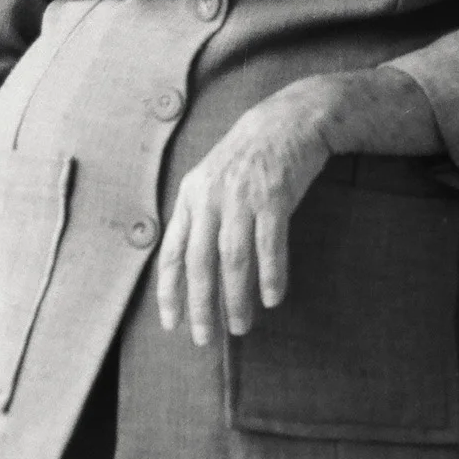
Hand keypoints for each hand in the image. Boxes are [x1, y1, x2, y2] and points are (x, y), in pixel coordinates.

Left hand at [156, 82, 333, 346]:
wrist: (288, 120)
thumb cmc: (248, 158)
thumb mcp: (212, 181)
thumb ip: (199, 219)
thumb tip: (190, 271)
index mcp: (190, 197)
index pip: (172, 252)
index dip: (170, 291)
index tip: (172, 324)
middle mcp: (210, 197)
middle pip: (200, 262)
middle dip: (201, 305)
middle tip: (206, 338)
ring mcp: (242, 196)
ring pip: (233, 258)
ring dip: (236, 297)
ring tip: (241, 327)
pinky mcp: (274, 195)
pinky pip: (269, 244)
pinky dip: (271, 274)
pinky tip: (272, 298)